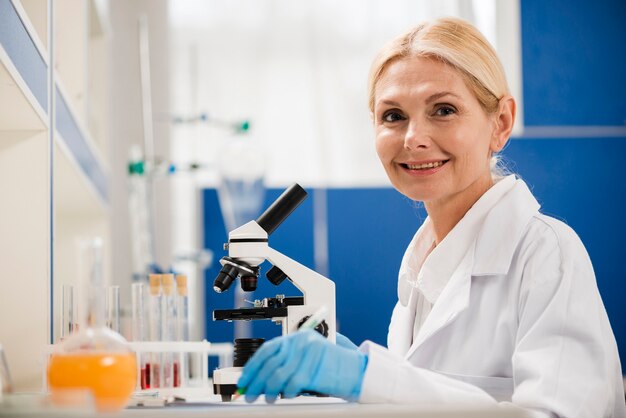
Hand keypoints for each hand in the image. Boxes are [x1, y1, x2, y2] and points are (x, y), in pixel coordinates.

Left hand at [237, 330, 367, 402]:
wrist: (356, 370)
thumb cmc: (331, 367)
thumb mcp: (305, 360)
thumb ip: (286, 363)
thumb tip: (259, 377)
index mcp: (297, 337)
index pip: (267, 350)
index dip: (252, 367)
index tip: (244, 380)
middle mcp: (301, 341)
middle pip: (270, 363)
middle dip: (256, 381)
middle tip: (249, 394)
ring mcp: (308, 352)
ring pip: (278, 375)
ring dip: (269, 390)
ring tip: (267, 398)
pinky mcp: (314, 366)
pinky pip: (293, 383)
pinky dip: (286, 392)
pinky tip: (285, 396)